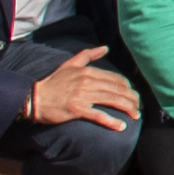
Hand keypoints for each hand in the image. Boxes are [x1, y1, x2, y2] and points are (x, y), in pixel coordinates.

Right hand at [17, 48, 139, 129]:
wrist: (35, 98)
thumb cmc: (53, 83)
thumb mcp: (70, 64)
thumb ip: (88, 55)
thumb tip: (106, 48)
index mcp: (89, 72)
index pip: (117, 79)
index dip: (128, 88)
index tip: (133, 95)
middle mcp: (88, 82)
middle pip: (118, 90)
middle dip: (132, 99)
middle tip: (138, 107)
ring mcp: (83, 96)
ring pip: (113, 101)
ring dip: (128, 109)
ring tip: (135, 116)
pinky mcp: (77, 109)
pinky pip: (99, 115)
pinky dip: (112, 121)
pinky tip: (121, 126)